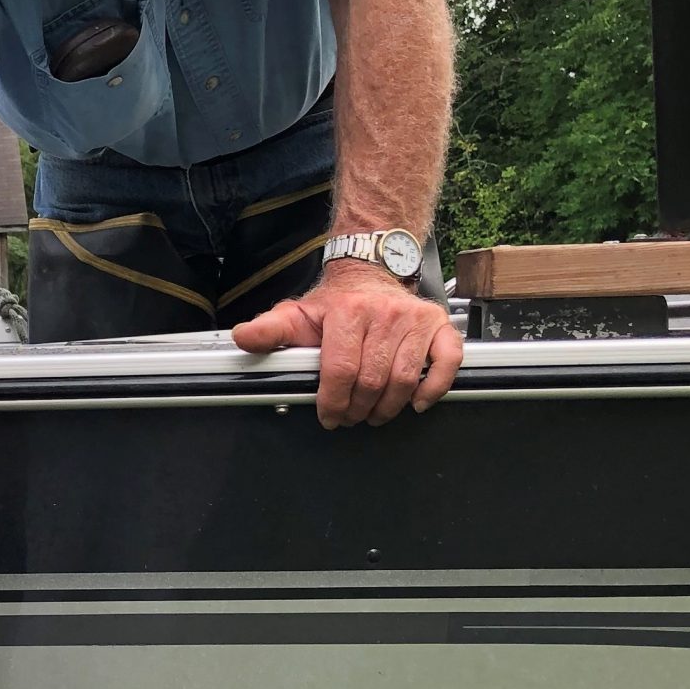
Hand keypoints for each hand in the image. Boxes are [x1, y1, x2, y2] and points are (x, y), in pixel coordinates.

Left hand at [231, 261, 462, 427]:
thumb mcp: (298, 313)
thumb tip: (243, 338)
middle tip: (349, 416)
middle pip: (371, 381)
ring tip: (373, 413)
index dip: (332, 402)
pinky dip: (434, 388)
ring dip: (387, 407)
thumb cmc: (336, 302)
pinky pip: (446, 362)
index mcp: (347, 312)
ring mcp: (415, 320)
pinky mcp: (439, 326)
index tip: (329, 416)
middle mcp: (385, 314)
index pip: (340, 370)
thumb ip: (270, 330)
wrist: (370, 272)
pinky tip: (416, 402)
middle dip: (356, 409)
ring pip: (404, 380)